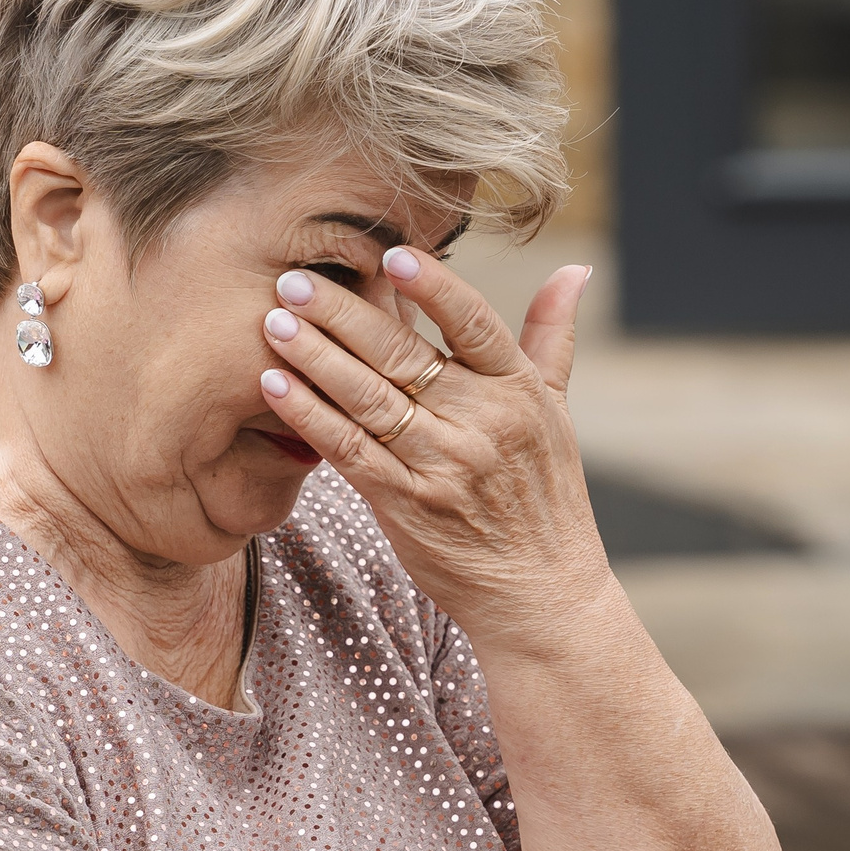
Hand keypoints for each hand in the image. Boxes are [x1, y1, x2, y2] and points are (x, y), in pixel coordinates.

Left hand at [256, 246, 611, 655]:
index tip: (389, 254)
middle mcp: (482, 423)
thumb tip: (576, 270)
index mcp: (520, 392)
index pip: (473, 324)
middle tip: (295, 277)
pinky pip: (347, 451)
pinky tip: (274, 385)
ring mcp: (442, 466)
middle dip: (345, 313)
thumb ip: (552, 338)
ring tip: (273, 320)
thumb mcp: (558, 414)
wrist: (541, 595)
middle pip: (404, 356)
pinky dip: (308, 415)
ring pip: (368, 399)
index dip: (432, 287)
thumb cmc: (544, 496)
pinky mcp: (405, 504)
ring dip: (315, 357)